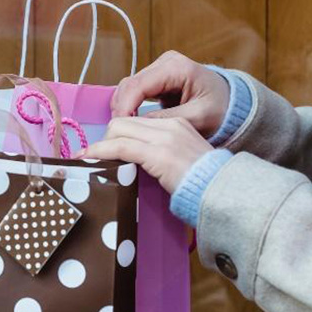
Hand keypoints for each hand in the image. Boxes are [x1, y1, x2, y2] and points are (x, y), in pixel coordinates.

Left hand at [76, 117, 212, 193]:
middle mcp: (169, 125)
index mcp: (176, 124)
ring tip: (89, 160)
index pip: (136, 121)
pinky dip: (100, 152)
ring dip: (100, 146)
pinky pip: (120, 147)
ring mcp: (164, 138)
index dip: (116, 135)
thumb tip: (131, 161)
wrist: (221, 191)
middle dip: (105, 139)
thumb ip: (159, 154)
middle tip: (97, 157)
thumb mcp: (180, 160)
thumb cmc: (202, 183)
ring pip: (118, 130)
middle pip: (123, 122)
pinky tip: (89, 159)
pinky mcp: (158, 154)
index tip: (103, 149)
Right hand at [111, 50, 229, 137]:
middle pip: (129, 84)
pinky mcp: (155, 79)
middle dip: (121, 109)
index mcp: (177, 67)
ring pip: (127, 87)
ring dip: (122, 108)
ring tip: (124, 129)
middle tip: (118, 132)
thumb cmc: (219, 108)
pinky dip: (128, 106)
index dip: (125, 106)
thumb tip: (140, 123)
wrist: (229, 102)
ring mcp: (158, 69)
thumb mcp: (199, 117)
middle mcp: (164, 63)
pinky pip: (133, 91)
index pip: (139, 84)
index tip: (120, 127)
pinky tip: (130, 122)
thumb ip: (170, 119)